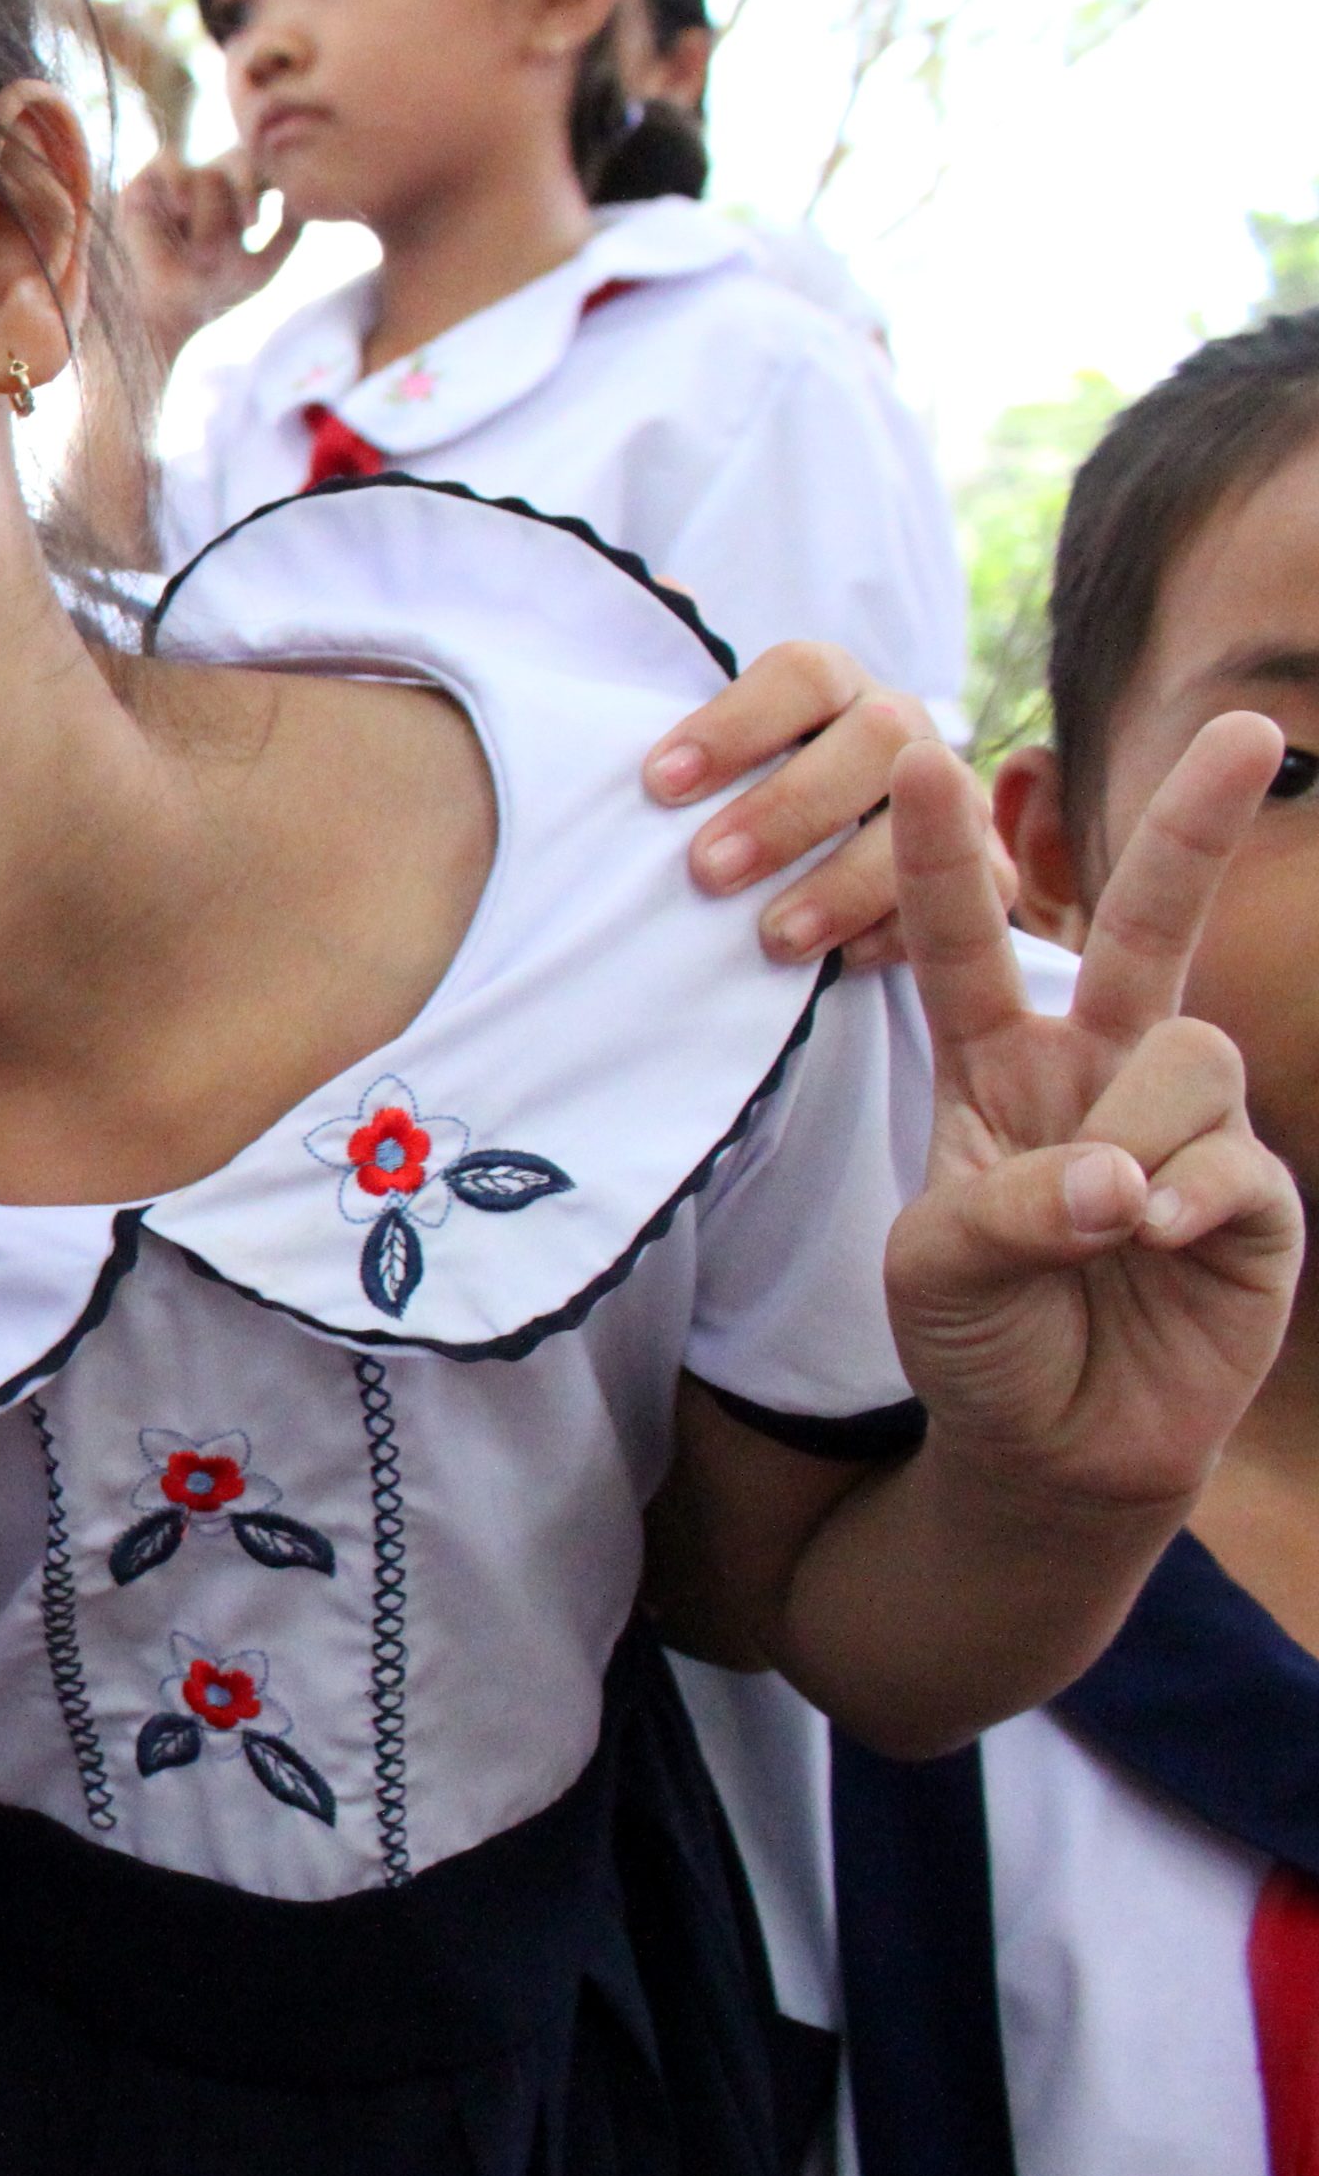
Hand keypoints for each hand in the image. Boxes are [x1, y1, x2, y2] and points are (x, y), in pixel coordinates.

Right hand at [117, 149, 295, 356]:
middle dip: (247, 193)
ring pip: (210, 176)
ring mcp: (182, 179)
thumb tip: (297, 196)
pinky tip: (180, 208)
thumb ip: (289, 234)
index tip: (257, 224)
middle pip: (242, 162)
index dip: (272, 182)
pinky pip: (170, 161)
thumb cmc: (212, 293)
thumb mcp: (262, 267)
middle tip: (249, 226)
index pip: (266, 168)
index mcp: (240, 194)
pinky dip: (179, 181)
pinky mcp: (147, 181)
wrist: (162, 313)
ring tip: (202, 255)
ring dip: (209, 217)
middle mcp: (212, 179)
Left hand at [647, 641, 978, 970]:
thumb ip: (667, 668)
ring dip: (846, 882)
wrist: (794, 862)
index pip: (799, 674)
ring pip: (927, 824)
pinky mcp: (985, 873)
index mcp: (829, 683)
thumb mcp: (684, 731)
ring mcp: (952, 799)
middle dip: (788, 809)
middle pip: (873, 742)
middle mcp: (900, 729)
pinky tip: (840, 963)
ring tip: (771, 937)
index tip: (657, 784)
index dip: (732, 724)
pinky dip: (902, 932)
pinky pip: (968, 900)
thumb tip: (660, 593)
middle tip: (707, 870)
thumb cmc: (723, 791)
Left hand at [883, 717, 1299, 1526]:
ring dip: (1130, 1143)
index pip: (965, 943)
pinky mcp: (1254, 1195)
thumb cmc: (978, 1336)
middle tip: (1256, 731)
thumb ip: (1004, 1208)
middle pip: (1148, 929)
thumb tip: (1123, 1181)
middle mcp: (1100, 1071)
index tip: (920, 756)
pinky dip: (1183, 1205)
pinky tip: (1154, 1243)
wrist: (1051, 1445)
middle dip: (1196, 829)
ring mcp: (1186, 1126)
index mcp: (995, 1064)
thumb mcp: (934, 1268)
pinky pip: (1228, 1162)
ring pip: (1188, 1059)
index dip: (940, 855)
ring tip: (1094, 1229)